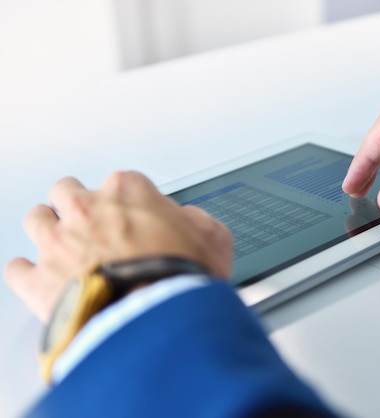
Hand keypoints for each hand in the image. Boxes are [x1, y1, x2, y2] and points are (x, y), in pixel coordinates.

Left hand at [3, 171, 232, 321]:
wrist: (152, 319)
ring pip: (37, 219)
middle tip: (94, 223)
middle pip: (68, 190)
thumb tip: (190, 220)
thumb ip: (199, 221)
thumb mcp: (215, 241)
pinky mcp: (38, 280)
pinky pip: (17, 268)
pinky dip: (26, 271)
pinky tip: (37, 276)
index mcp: (128, 192)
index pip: (124, 182)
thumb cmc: (180, 280)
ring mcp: (58, 243)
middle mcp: (87, 209)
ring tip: (61, 244)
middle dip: (79, 204)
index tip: (136, 216)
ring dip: (48, 228)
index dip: (132, 201)